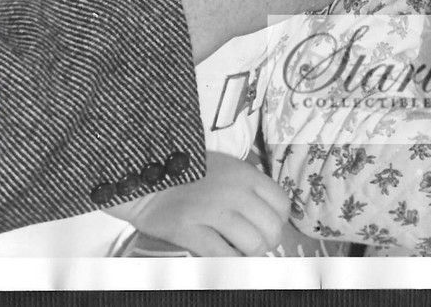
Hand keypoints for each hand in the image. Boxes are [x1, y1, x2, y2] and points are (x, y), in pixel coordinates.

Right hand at [107, 152, 290, 255]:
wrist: (148, 177)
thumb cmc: (190, 173)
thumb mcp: (227, 168)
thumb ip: (249, 188)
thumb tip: (270, 216)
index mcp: (246, 174)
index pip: (282, 205)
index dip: (277, 222)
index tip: (265, 228)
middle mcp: (234, 191)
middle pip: (270, 229)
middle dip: (266, 243)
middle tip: (252, 246)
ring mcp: (212, 210)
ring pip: (251, 245)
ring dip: (248, 255)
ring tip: (238, 252)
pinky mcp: (189, 229)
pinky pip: (223, 256)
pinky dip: (229, 262)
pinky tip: (224, 258)